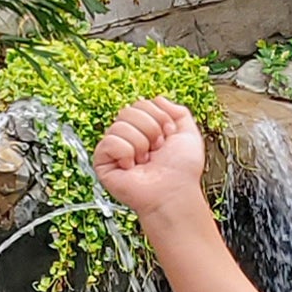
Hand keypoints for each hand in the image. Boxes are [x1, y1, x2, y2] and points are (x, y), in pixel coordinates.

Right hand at [92, 97, 210, 223]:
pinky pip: (109, 141)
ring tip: (145, 160)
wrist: (174, 192)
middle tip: (156, 150)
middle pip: (129, 110)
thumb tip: (158, 99)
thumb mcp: (189, 133)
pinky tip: (132, 166)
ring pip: (120, 125)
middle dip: (150, 129)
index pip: (142, 103)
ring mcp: (115, 149)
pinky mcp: (103, 162)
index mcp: (145, 128)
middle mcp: (129, 136)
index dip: (159, 117)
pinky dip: (125, 153)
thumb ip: (178, 110)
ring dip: (140, 144)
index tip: (168, 136)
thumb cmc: (182, 171)